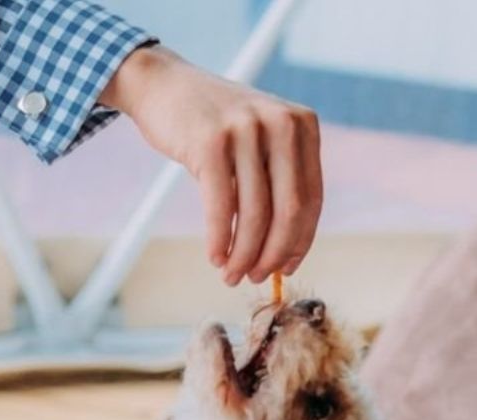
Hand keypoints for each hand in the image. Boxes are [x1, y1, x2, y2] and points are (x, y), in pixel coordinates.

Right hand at [102, 45, 322, 285]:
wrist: (163, 85)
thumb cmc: (210, 123)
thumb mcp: (257, 136)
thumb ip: (277, 177)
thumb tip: (284, 249)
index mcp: (302, 125)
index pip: (313, 198)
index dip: (300, 242)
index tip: (284, 268)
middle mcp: (280, 124)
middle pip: (289, 211)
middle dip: (273, 254)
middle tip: (255, 278)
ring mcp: (245, 131)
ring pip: (255, 213)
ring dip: (243, 255)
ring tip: (230, 274)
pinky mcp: (210, 142)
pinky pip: (221, 207)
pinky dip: (219, 240)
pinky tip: (215, 257)